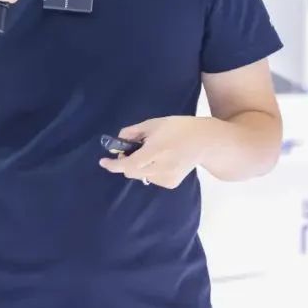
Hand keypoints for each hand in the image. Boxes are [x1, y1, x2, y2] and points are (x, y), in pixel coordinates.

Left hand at [98, 116, 215, 189]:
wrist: (204, 142)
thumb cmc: (178, 128)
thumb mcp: (154, 124)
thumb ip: (134, 132)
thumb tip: (119, 140)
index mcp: (156, 150)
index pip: (129, 164)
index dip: (113, 164)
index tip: (103, 161)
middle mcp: (161, 167)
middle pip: (132, 172)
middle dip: (126, 163)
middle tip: (131, 149)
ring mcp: (167, 178)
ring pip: (141, 176)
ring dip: (139, 166)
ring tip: (153, 153)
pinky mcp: (171, 184)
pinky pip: (151, 179)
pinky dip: (149, 170)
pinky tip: (162, 160)